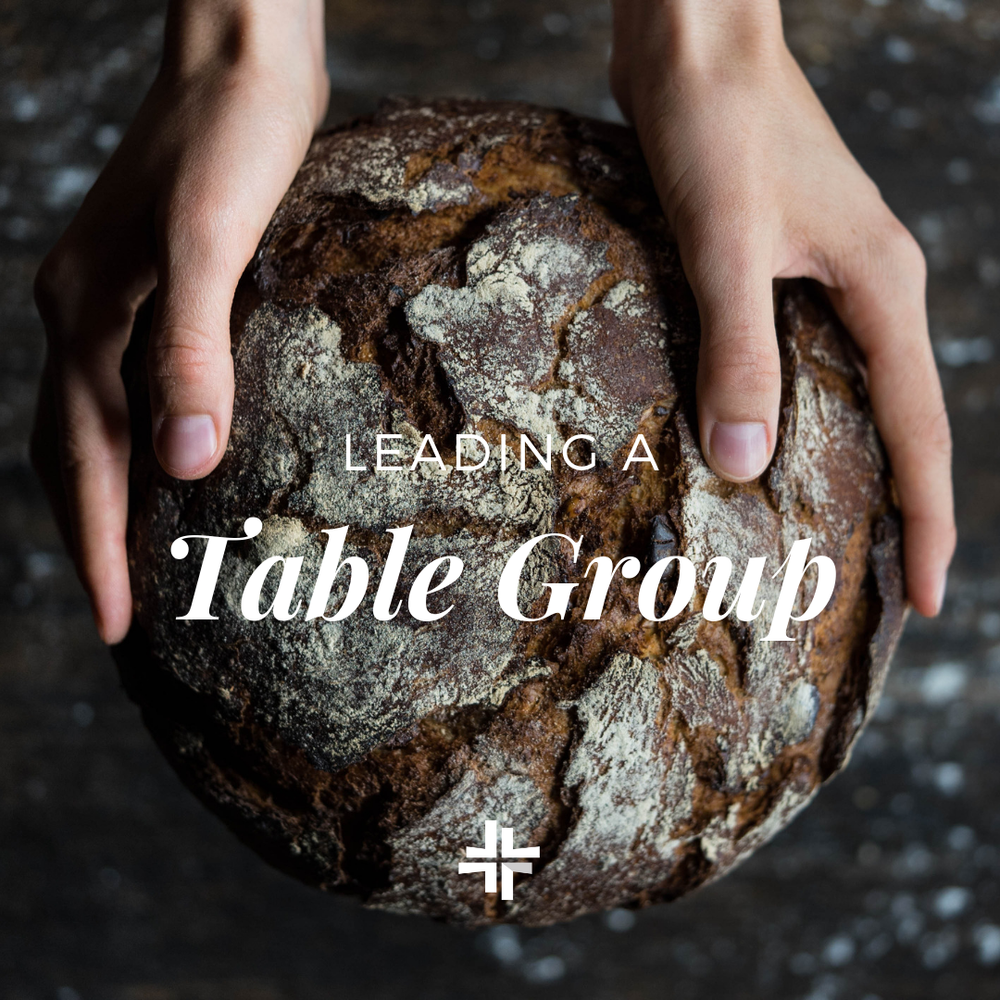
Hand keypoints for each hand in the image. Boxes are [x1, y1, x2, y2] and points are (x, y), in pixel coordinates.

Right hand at [31, 0, 328, 643]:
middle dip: (95, 538)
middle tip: (126, 616)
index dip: (100, 549)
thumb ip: (189, 349)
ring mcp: (116, 299)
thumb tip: (183, 466)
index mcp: (86, 319)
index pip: (83, 462)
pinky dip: (145, 439)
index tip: (122, 627)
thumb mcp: (211, 243)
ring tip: (142, 559)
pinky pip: (133, 384)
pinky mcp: (158, 285)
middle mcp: (84, 315)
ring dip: (112, 496)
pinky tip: (182, 458)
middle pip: (74, 453)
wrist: (242, 58)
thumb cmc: (231, 139)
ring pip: (98, 424)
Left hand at [611, 0, 954, 615]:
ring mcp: (824, 274)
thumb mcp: (725, 244)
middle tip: (880, 588)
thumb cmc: (716, 122)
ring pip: (850, 391)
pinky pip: (799, 356)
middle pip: (900, 420)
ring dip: (847, 463)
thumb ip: (738, 352)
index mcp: (880, 288)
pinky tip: (762, 442)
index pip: (921, 431)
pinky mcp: (777, 263)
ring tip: (828, 535)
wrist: (693, 38)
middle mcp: (867, 288)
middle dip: (898, 507)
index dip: (927, 522)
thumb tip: (744, 465)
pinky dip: (792, 410)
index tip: (928, 600)